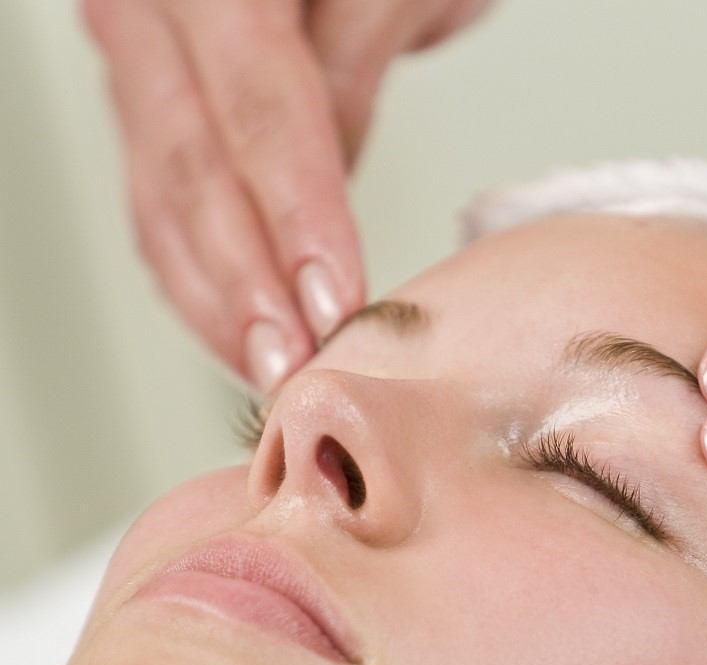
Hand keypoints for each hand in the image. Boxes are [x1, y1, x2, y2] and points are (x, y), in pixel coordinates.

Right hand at [79, 0, 493, 392]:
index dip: (296, 217)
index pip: (257, 106)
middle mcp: (153, 6)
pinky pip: (159, 209)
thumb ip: (353, 69)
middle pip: (193, 166)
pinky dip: (202, 284)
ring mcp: (138, 58)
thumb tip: (325, 186)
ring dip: (219, 303)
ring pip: (163, 200)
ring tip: (274, 371)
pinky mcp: (147, 108)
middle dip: (248, 285)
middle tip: (294, 364)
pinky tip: (244, 339)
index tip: (333, 302)